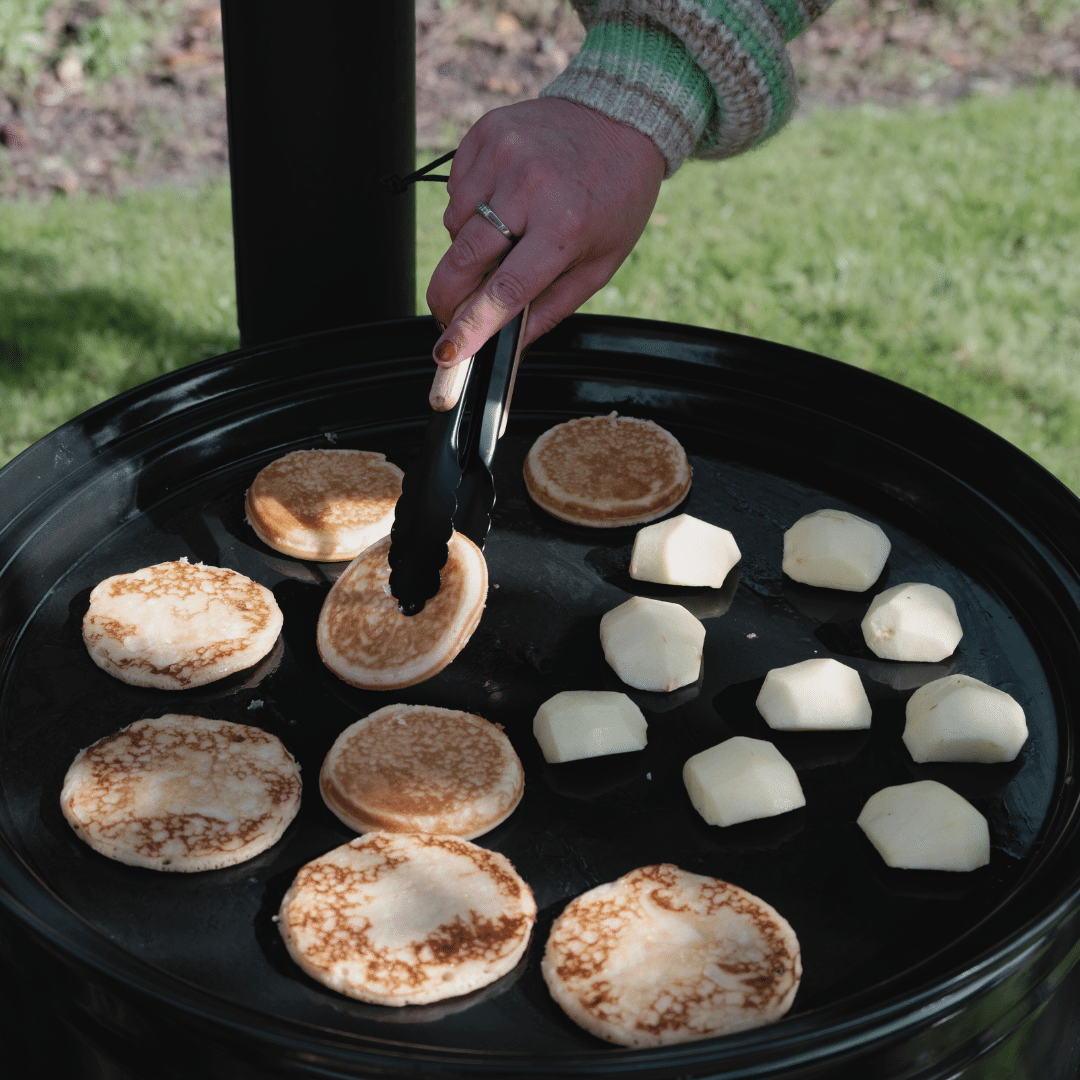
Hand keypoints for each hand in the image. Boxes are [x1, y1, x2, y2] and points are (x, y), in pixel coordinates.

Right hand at [426, 98, 665, 365]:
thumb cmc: (615, 197)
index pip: (505, 290)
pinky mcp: (486, 132)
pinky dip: (469, 206)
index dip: (470, 326)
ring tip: (504, 236)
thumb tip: (509, 346)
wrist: (621, 116)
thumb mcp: (599, 264)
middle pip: (463, 258)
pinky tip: (502, 200)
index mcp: (564, 227)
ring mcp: (503, 155)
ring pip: (454, 226)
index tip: (447, 352)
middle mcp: (529, 187)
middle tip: (445, 314)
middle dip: (446, 296)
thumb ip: (551, 308)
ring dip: (467, 246)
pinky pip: (455, 190)